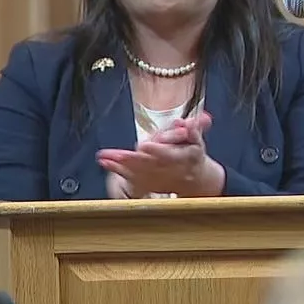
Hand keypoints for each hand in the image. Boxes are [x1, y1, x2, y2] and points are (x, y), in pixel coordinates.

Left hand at [97, 112, 225, 197]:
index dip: (157, 150)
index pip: (169, 154)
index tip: (145, 146)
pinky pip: (131, 178)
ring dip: (121, 164)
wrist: (195, 180)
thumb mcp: (198, 141)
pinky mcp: (148, 183)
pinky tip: (105, 162)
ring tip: (105, 157)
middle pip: (148, 164)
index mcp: (183, 158)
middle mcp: (168, 170)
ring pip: (137, 171)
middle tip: (118, 154)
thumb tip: (197, 120)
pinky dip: (118, 170)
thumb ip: (196, 130)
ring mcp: (157, 178)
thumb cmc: (193, 156)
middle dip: (132, 159)